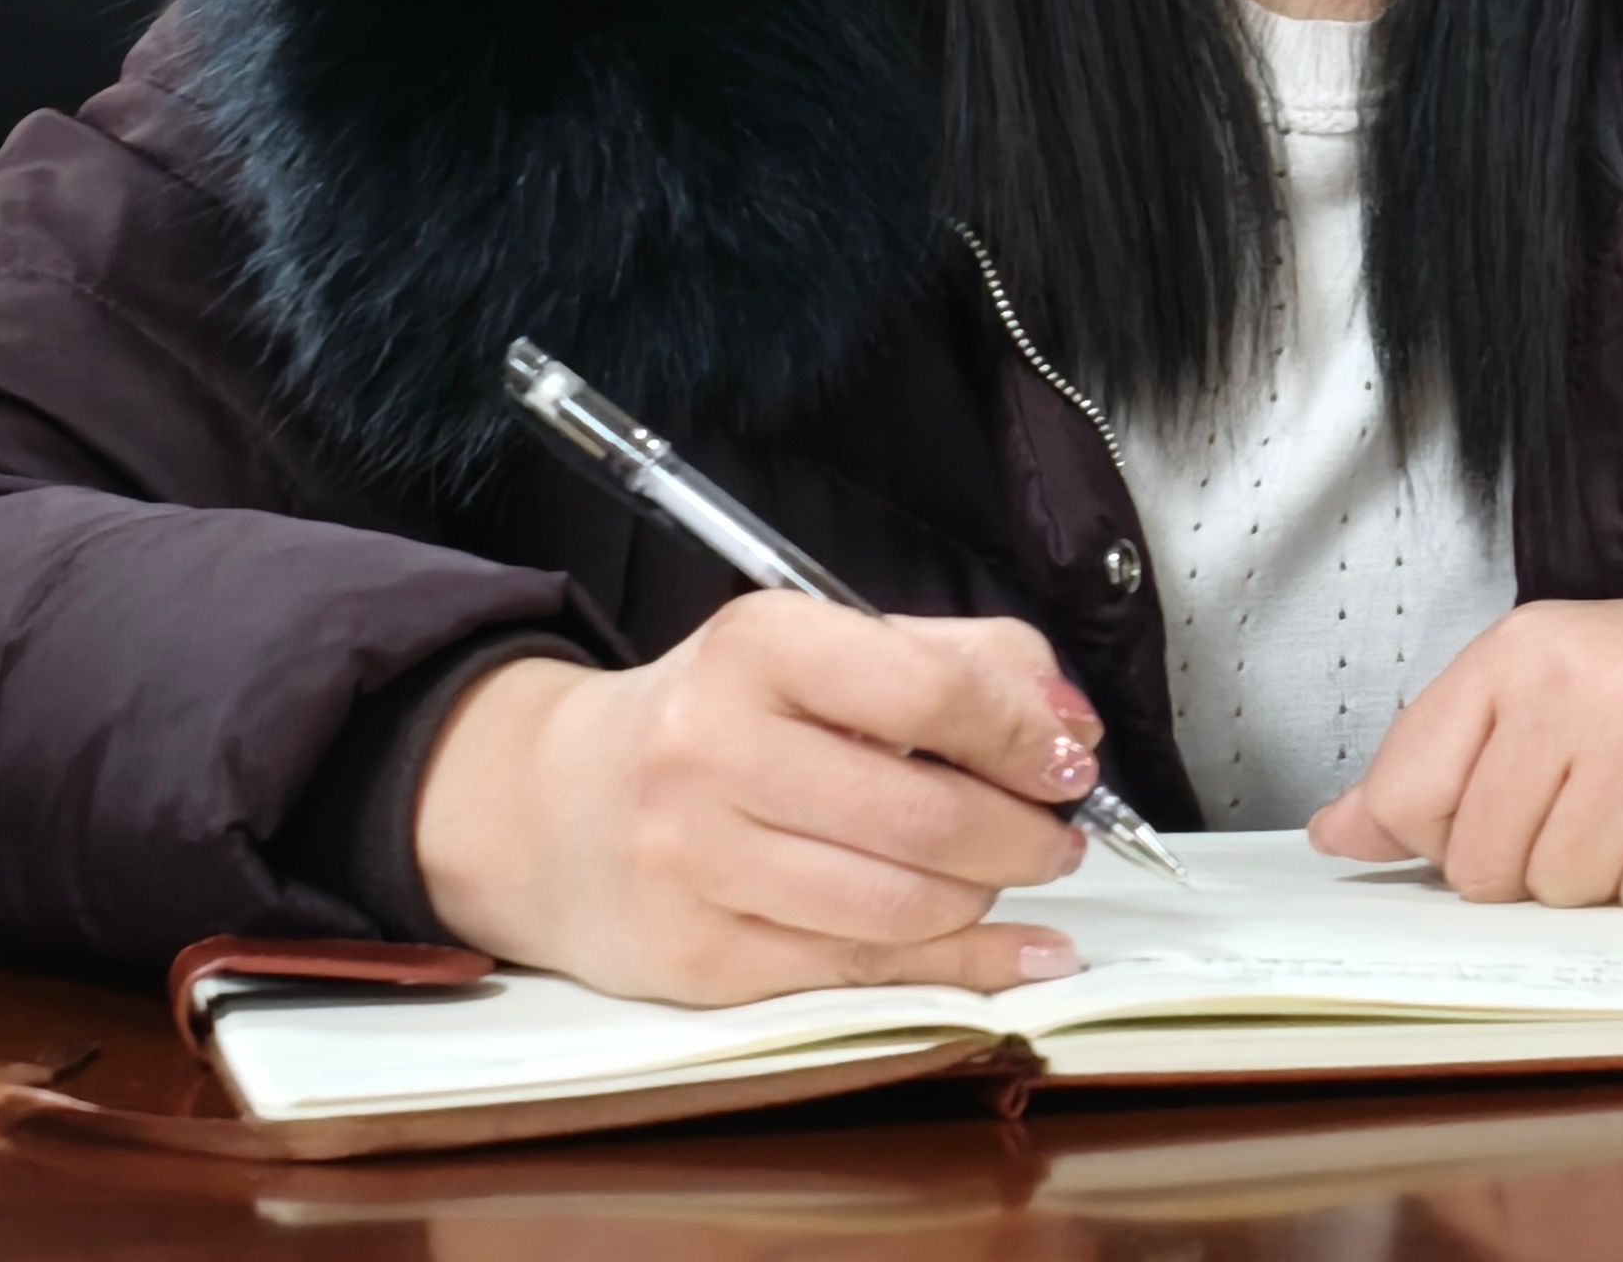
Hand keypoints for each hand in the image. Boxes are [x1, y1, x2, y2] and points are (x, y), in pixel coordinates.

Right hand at [412, 594, 1100, 1002]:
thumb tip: (1070, 721)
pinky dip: (957, 967)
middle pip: (924, 815)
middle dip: (1025, 833)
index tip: (1073, 757)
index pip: (927, 692)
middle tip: (1060, 833)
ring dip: (988, 899)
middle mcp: (713, 752)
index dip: (1023, 733)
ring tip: (1011, 874)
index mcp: (756, 648)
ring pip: (898, 906)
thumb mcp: (818, 648)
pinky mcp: (695, 959)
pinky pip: (858, 974)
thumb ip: (959, 659)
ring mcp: (696, 864)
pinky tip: (1011, 955)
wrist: (549, 808)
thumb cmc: (715, 720)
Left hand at [1309, 594, 1622, 919]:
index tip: (1481, 822)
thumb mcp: (1536, 686)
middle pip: (1484, 862)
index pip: (1410, 791)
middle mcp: (1577, 687)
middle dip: (1528, 866)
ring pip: (1562, 891)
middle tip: (1583, 814)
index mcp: (1517, 651)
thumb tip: (1338, 834)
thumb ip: (1434, 758)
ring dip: (1599, 880)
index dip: (1438, 838)